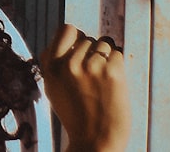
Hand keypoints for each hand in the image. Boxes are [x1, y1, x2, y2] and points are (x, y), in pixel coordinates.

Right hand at [40, 24, 130, 151]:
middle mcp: (69, 64)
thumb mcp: (53, 87)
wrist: (94, 141)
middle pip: (88, 38)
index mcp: (51, 67)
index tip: (80, 49)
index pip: (67, 29)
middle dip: (93, 52)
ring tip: (102, 80)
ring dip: (106, 57)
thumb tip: (69, 33)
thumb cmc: (76, 114)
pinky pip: (118, 54)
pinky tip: (112, 83)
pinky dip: (118, 65)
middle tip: (92, 77)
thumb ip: (56, 61)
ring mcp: (90, 67)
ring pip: (104, 44)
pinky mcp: (112, 73)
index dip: (76, 37)